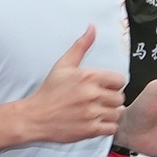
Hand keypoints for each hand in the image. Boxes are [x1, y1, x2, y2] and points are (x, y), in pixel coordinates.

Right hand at [21, 27, 128, 145]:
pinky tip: (96, 122)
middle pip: (120, 97)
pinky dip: (107, 126)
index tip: (104, 87)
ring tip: (97, 112)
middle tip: (99, 101)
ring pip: (117, 113)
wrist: (36, 117)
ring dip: (110, 113)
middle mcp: (92, 94)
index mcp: (88, 76)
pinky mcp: (90, 129)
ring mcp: (91, 113)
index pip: (120, 80)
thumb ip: (81, 46)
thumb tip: (92, 27)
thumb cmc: (49, 91)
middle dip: (111, 99)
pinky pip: (111, 128)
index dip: (113, 84)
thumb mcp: (63, 65)